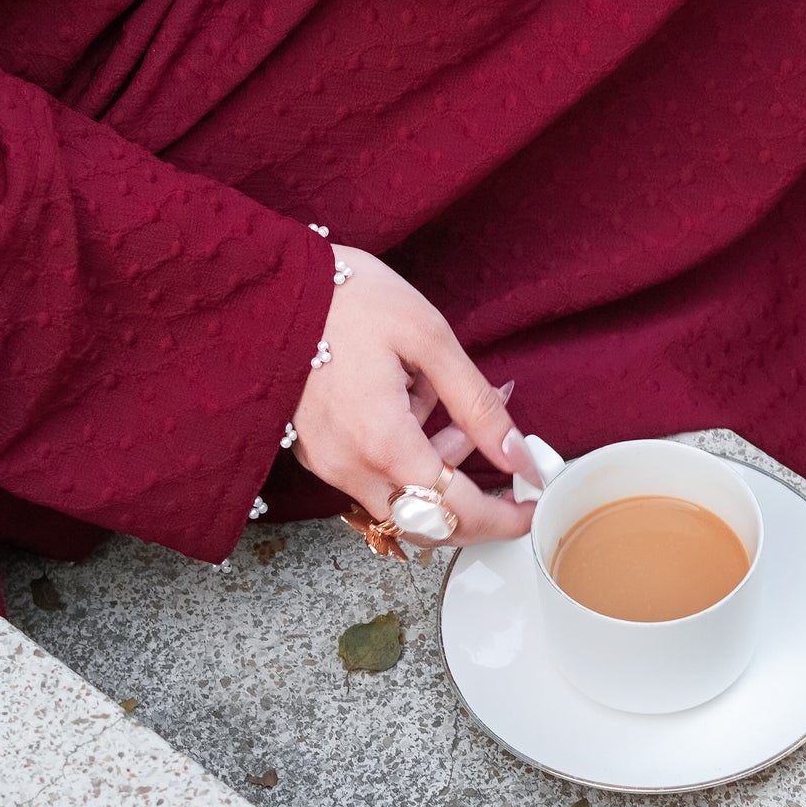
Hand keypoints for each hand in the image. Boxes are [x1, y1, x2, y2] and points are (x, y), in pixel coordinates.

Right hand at [292, 248, 539, 544]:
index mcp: (382, 442)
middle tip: (499, 453)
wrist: (273, 286)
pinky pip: (372, 475)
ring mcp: (327, 463)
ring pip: (400, 498)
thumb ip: (477, 403)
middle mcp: (349, 467)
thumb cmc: (351, 299)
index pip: (454, 512)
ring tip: (444, 398)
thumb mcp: (429, 338)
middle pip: (426, 521)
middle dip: (471, 497)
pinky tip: (410, 399)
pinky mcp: (316, 452)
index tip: (531, 507)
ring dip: (436, 467)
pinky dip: (404, 454)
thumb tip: (517, 454)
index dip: (501, 518)